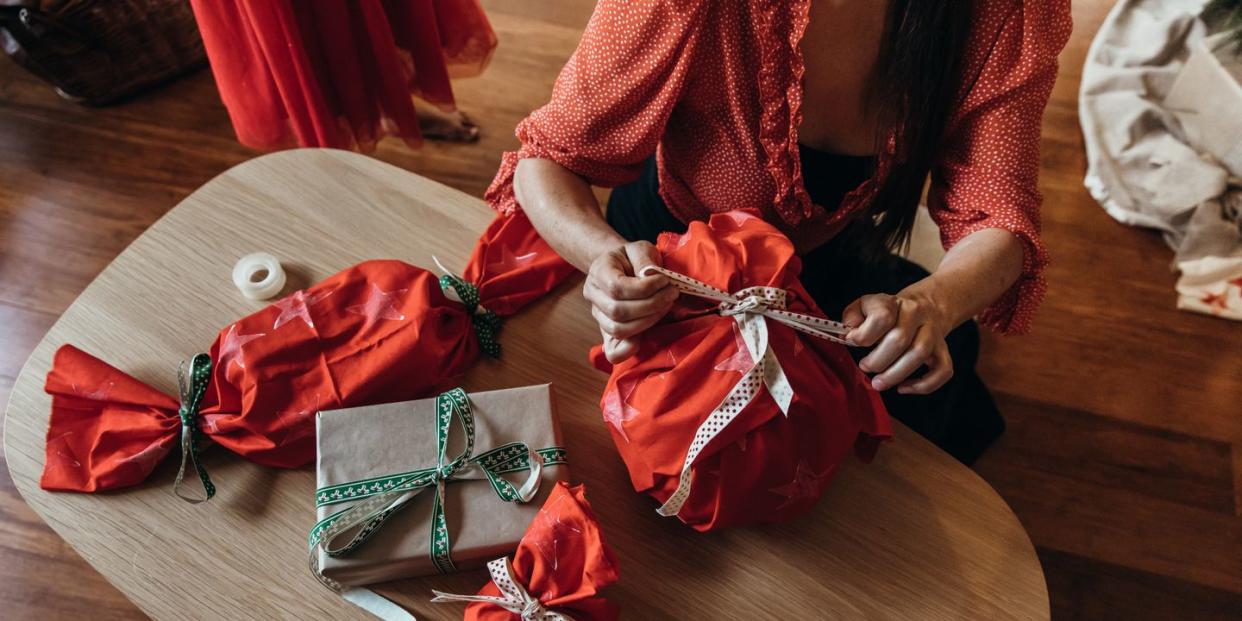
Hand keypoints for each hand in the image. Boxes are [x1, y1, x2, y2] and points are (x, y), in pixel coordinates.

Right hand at [583, 241, 677, 362]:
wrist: (622, 267)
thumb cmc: (633, 258)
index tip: (665, 281)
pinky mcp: (607, 332)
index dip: (644, 288)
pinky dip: (629, 349)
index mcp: (598, 271)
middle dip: (651, 305)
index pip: (616, 287)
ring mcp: (598, 315)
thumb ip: (644, 259)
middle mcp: (593, 294)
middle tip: (672, 294)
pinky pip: (613, 350)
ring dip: (648, 321)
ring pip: (619, 329)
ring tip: (666, 306)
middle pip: (618, 311)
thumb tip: (649, 276)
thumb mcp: (639, 248)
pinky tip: (645, 337)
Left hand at [842, 284, 953, 394]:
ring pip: (919, 354)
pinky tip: (903, 388)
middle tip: (865, 367)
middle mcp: (918, 315)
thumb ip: (852, 318)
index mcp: (895, 303)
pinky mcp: (943, 351)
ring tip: (878, 383)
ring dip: (895, 374)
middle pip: (900, 339)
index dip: (864, 334)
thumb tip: (848, 335)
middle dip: (878, 360)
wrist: (924, 307)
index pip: (882, 317)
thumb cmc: (888, 313)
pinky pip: (943, 370)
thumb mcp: (866, 306)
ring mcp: (933, 334)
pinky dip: (924, 385)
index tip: (853, 342)